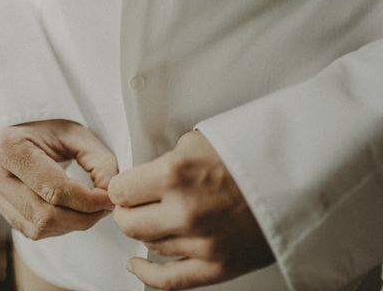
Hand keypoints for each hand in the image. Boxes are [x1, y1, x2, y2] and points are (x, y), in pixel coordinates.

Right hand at [0, 119, 117, 239]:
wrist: (17, 130)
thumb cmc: (47, 129)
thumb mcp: (75, 133)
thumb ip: (98, 160)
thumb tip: (110, 194)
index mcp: (9, 148)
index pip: (54, 189)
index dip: (87, 200)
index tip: (110, 197)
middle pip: (45, 215)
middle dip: (82, 217)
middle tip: (105, 206)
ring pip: (38, 228)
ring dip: (72, 224)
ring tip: (91, 208)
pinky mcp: (1, 210)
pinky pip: (33, 230)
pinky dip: (59, 226)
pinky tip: (72, 211)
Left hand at [108, 130, 273, 289]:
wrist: (297, 178)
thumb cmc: (250, 154)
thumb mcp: (197, 141)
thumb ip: (164, 160)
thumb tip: (141, 177)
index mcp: (175, 174)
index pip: (120, 191)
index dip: (120, 188)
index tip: (125, 187)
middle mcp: (184, 211)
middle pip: (127, 222)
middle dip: (126, 211)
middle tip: (132, 204)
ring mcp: (200, 242)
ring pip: (147, 245)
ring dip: (145, 232)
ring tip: (152, 219)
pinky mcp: (217, 266)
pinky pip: (169, 280)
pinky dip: (146, 275)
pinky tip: (137, 265)